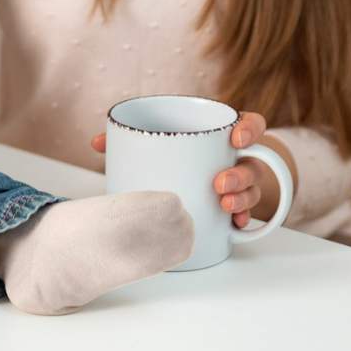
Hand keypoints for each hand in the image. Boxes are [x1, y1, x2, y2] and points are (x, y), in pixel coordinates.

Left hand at [89, 112, 294, 228]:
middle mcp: (234, 159)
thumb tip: (98, 142)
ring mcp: (238, 185)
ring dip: (242, 198)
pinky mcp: (233, 209)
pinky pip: (246, 216)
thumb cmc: (170, 157)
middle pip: (252, 163)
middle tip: (218, 184)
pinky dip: (241, 220)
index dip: (249, 130)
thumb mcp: (154, 143)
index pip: (250, 125)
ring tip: (223, 205)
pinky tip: (232, 225)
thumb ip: (128, 138)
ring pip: (252, 190)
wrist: (179, 181)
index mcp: (219, 137)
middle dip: (240, 174)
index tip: (235, 138)